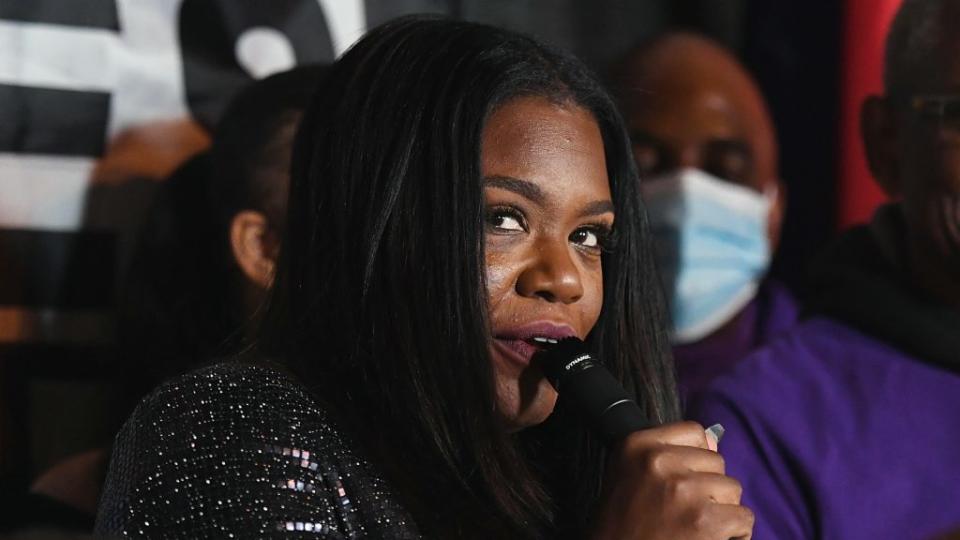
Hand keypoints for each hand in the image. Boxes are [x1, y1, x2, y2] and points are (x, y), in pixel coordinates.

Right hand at [589, 421, 753, 539]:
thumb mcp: (632, 477)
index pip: (694, 432)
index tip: (678, 481)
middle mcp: (658, 462)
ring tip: (692, 526)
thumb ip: (671, 453)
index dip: (694, 459)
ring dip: (720, 510)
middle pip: (717, 462)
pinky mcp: (705, 521)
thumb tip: (713, 440)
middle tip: (681, 511)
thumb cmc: (624, 525)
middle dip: (708, 487)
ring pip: (732, 489)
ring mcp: (683, 491)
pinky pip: (743, 517)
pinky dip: (734, 533)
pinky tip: (706, 538)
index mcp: (637, 445)